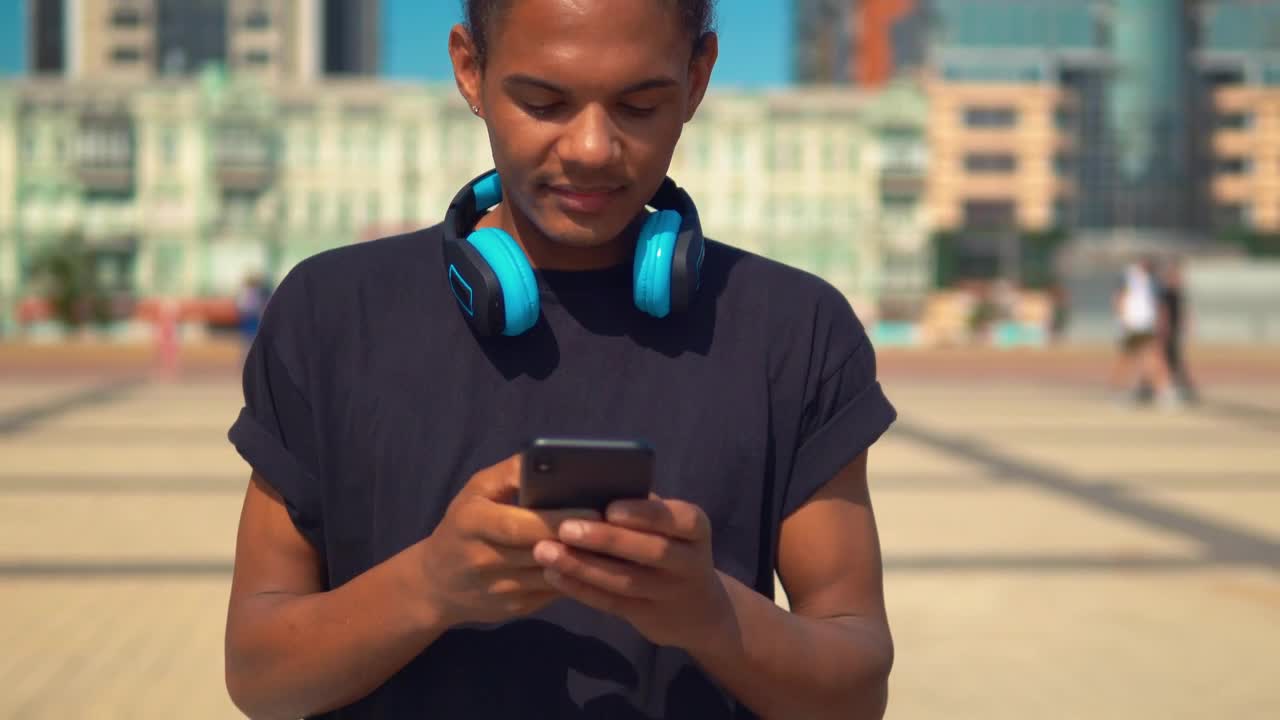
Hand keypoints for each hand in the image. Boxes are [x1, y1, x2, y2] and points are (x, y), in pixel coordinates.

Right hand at [416, 454, 600, 626]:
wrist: (435, 584)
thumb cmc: (463, 525)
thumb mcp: (476, 491)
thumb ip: (510, 473)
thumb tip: (550, 457)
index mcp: (472, 523)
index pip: (521, 525)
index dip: (558, 520)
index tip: (594, 509)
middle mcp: (483, 560)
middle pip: (541, 552)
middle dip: (580, 540)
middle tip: (616, 526)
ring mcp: (500, 590)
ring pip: (554, 576)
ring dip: (586, 561)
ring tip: (618, 543)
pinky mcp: (516, 610)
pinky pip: (555, 592)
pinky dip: (578, 577)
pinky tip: (601, 564)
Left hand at [531, 496, 732, 651]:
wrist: (698, 608)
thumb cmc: (670, 545)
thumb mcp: (669, 526)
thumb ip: (640, 508)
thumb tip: (589, 487)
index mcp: (695, 529)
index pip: (681, 519)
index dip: (646, 514)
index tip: (610, 508)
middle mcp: (690, 562)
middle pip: (652, 552)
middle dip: (606, 539)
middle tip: (565, 528)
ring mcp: (671, 594)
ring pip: (626, 582)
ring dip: (583, 566)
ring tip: (546, 551)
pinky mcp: (648, 617)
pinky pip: (612, 604)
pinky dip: (581, 589)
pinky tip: (553, 575)